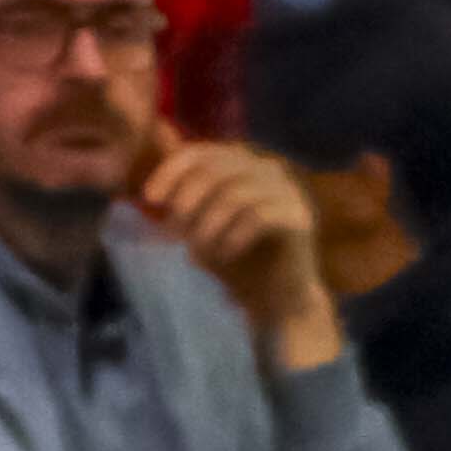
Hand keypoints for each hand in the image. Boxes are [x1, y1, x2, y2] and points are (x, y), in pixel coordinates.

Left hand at [136, 128, 341, 370]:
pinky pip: (258, 217)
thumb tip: (151, 162)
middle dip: (188, 201)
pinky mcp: (298, 217)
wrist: (275, 297)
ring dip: (208, 225)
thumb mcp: (198, 222)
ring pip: (236, 194)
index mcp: (243, 163)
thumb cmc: (234, 258)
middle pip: (217, 169)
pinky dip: (232, 238)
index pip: (202, 153)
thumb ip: (181, 193)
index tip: (151, 199)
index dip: (172, 172)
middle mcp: (268, 169)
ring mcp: (287, 191)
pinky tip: (223, 257)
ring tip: (197, 253)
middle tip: (175, 234)